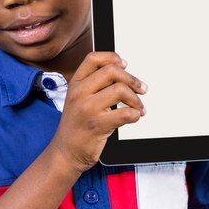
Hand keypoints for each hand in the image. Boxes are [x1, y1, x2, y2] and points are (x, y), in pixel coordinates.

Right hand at [51, 52, 146, 172]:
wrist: (66, 152)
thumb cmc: (77, 125)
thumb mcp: (78, 99)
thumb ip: (94, 84)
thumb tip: (122, 72)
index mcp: (75, 83)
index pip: (93, 59)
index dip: (112, 57)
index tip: (125, 64)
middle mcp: (80, 93)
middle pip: (111, 71)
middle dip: (132, 79)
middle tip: (142, 89)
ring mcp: (88, 109)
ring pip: (120, 90)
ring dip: (136, 99)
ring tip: (139, 107)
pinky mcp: (97, 125)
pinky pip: (125, 114)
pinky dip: (135, 114)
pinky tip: (134, 117)